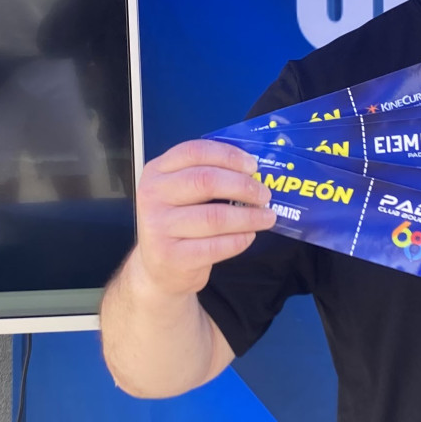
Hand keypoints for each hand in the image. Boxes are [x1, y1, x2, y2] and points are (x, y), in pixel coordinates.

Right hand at [129, 139, 276, 297]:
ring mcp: (159, 227)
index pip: (194, 152)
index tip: (252, 165)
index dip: (228, 156)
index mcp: (156, 172)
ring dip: (249, 216)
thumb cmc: (177, 225)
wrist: (158, 269)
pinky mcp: (172, 256)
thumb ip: (205, 176)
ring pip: (215, 217)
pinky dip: (239, 240)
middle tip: (264, 194)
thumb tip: (251, 170)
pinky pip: (215, 246)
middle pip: (206, 181)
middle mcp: (153, 196)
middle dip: (243, 186)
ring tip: (267, 217)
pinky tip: (249, 236)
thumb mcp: (180, 193)